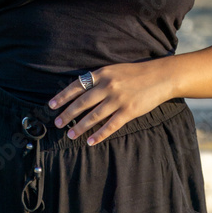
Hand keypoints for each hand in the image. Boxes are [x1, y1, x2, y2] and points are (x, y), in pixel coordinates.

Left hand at [46, 58, 173, 145]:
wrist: (160, 76)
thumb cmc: (136, 73)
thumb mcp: (114, 70)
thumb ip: (99, 79)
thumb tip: (81, 91)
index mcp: (102, 74)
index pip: (77, 86)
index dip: (63, 96)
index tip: (51, 105)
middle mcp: (107, 86)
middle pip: (82, 103)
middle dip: (67, 114)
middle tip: (57, 123)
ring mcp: (118, 99)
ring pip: (93, 116)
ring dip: (80, 127)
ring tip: (70, 135)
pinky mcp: (128, 111)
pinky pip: (110, 126)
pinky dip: (99, 135)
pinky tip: (90, 142)